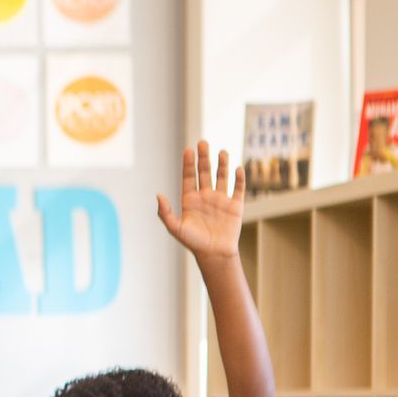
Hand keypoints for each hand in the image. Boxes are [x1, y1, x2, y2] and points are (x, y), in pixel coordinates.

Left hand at [156, 141, 244, 262]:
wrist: (214, 254)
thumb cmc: (193, 242)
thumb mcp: (176, 228)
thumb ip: (166, 212)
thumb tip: (158, 195)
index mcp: (190, 200)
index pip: (189, 177)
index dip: (188, 163)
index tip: (188, 149)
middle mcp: (205, 196)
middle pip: (204, 173)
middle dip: (204, 158)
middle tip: (202, 142)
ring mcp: (221, 200)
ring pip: (221, 177)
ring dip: (222, 164)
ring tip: (222, 151)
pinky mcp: (235, 206)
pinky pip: (238, 189)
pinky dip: (239, 179)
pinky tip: (237, 168)